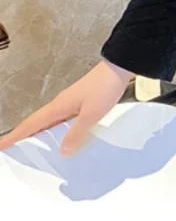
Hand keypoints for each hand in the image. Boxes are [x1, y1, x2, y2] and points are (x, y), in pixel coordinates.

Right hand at [0, 59, 133, 156]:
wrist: (119, 68)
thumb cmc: (104, 88)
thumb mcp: (91, 114)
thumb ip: (76, 133)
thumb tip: (61, 152)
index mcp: (58, 107)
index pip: (31, 124)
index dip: (15, 136)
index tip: (0, 145)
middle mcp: (60, 103)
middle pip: (36, 122)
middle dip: (21, 135)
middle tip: (10, 148)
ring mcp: (69, 101)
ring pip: (48, 120)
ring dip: (37, 132)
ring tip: (30, 146)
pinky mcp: (79, 100)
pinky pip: (60, 118)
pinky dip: (53, 128)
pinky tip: (59, 135)